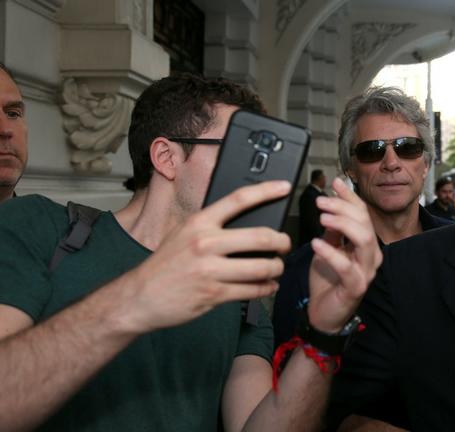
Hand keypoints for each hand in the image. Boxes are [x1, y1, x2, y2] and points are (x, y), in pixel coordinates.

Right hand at [118, 181, 292, 333]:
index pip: (238, 199)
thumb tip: (247, 220)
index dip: (266, 191)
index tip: (284, 186)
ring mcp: (210, 270)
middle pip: (261, 236)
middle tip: (285, 244)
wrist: (140, 296)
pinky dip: (266, 288)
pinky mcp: (214, 293)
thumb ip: (211, 225)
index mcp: (199, 222)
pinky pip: (252, 290)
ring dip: (277, 268)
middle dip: (282, 242)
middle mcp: (205, 243)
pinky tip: (267, 285)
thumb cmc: (166, 264)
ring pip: (262, 267)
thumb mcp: (183, 233)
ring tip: (277, 267)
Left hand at [307, 178, 381, 332]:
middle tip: (320, 201)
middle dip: (343, 207)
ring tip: (322, 217)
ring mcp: (366, 271)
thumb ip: (332, 229)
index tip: (336, 182)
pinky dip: (331, 252)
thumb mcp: (327, 247)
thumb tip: (331, 205)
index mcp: (365, 244)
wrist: (323, 314)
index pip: (363, 214)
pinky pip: (347, 266)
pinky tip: (316, 243)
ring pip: (363, 239)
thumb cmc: (327, 281)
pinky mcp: (356, 286)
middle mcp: (371, 255)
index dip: (350, 196)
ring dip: (342, 224)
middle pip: (364, 222)